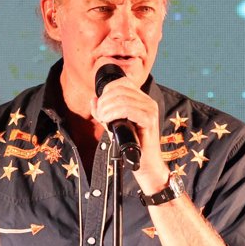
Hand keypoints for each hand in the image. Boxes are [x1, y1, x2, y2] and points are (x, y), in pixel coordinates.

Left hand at [91, 76, 169, 192]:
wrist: (146, 163)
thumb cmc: (132, 144)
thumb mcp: (113, 125)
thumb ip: (104, 112)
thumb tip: (93, 99)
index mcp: (142, 99)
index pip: (123, 82)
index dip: (107, 90)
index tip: (100, 105)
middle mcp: (148, 101)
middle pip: (120, 89)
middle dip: (104, 100)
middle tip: (99, 114)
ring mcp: (150, 110)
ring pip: (122, 98)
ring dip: (107, 108)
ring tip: (102, 118)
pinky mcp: (149, 120)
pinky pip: (128, 109)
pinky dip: (114, 113)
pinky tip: (108, 120)